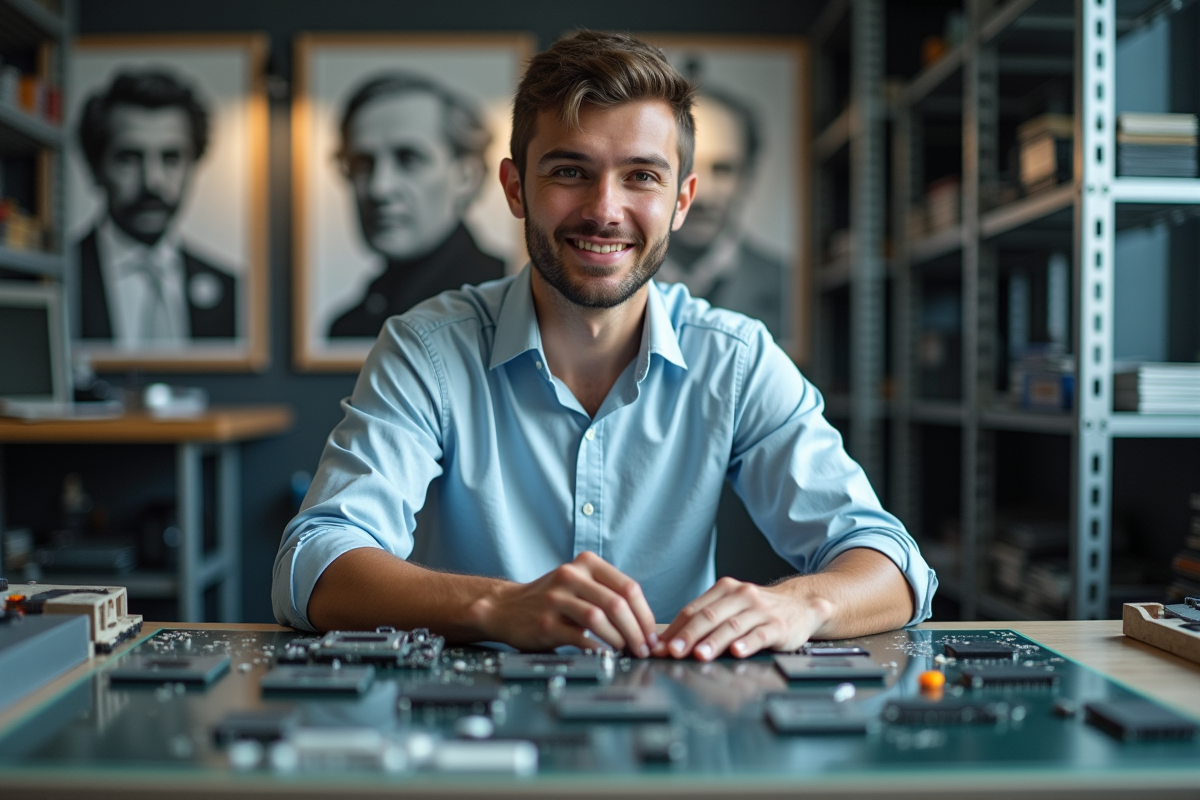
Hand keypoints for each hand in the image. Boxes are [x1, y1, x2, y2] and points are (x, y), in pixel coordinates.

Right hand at [480, 551, 658, 656]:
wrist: (506, 608)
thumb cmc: (552, 599)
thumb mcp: (580, 584)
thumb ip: (608, 594)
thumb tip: (645, 625)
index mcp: (587, 563)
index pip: (629, 587)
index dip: (645, 614)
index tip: (652, 635)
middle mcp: (571, 575)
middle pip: (617, 603)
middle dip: (637, 631)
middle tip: (644, 649)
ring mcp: (556, 598)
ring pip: (599, 618)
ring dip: (619, 640)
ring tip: (626, 652)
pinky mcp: (545, 622)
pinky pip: (579, 637)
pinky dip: (597, 649)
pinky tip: (605, 656)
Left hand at [654, 577, 832, 660]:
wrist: (801, 604)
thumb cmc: (759, 610)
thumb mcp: (731, 607)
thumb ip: (705, 621)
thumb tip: (671, 643)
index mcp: (724, 589)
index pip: (693, 610)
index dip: (675, 629)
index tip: (661, 647)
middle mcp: (741, 596)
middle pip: (709, 616)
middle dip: (688, 635)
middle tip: (674, 651)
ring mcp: (760, 610)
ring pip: (732, 625)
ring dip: (713, 641)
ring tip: (700, 654)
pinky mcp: (778, 625)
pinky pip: (760, 634)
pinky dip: (747, 643)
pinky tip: (737, 651)